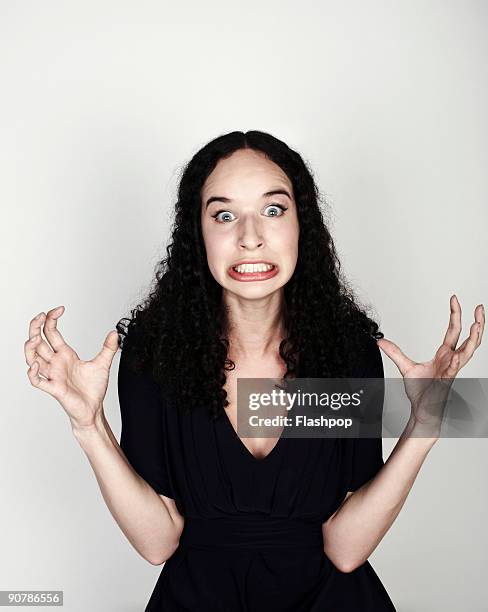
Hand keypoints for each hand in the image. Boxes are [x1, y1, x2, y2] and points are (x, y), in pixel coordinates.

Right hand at [25, 305, 119, 429]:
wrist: (94, 408)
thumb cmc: (93, 388)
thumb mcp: (103, 364)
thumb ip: (108, 348)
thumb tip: (116, 332)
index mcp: (64, 354)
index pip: (51, 333)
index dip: (51, 320)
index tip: (60, 309)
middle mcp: (55, 363)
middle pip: (37, 342)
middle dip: (35, 328)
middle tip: (40, 316)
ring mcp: (53, 375)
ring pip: (32, 358)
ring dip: (30, 348)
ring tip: (35, 338)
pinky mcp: (54, 388)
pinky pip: (37, 380)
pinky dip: (34, 372)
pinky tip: (38, 363)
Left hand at [377, 295, 483, 436]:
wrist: (421, 409)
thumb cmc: (420, 391)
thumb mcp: (405, 367)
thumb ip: (395, 352)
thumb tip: (381, 341)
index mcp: (445, 354)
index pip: (454, 330)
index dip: (456, 314)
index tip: (455, 299)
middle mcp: (452, 360)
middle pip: (470, 338)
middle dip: (477, 322)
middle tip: (480, 307)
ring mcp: (452, 370)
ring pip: (469, 352)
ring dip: (475, 339)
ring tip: (478, 324)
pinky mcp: (447, 381)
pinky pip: (454, 370)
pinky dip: (456, 362)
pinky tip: (456, 355)